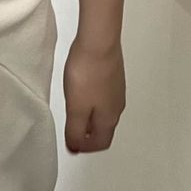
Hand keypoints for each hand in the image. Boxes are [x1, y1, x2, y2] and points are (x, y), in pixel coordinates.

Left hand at [63, 35, 125, 152]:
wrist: (99, 42)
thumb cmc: (87, 74)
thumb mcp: (75, 108)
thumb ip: (75, 130)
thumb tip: (75, 149)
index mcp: (109, 118)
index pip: (101, 142)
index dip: (86, 147)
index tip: (73, 144)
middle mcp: (117, 106)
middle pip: (105, 128)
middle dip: (89, 133)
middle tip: (73, 130)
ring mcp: (117, 89)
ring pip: (106, 111)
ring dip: (91, 116)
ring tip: (75, 110)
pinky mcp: (114, 75)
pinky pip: (105, 95)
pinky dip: (94, 100)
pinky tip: (83, 90)